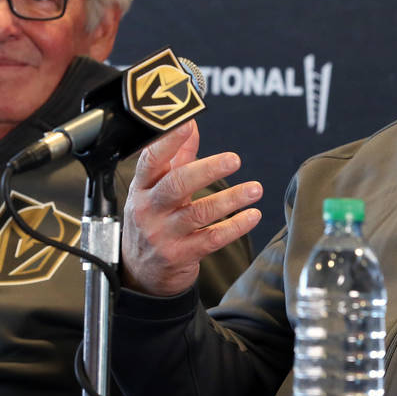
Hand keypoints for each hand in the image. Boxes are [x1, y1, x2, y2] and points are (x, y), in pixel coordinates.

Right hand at [121, 120, 261, 296]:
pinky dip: (235, 226)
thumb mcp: (156, 188)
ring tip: (255, 189)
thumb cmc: (152, 220)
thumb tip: (190, 123)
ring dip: (230, 199)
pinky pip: (211, 239)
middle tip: (234, 159)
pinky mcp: (180, 255)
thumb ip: (176, 156)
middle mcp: (149, 210)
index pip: (151, 160)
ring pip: (198, 213)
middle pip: (176, 185)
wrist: (141, 273)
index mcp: (142, 187)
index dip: (168, 141)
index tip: (187, 123)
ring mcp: (163, 234)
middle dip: (206, 170)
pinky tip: (252, 215)